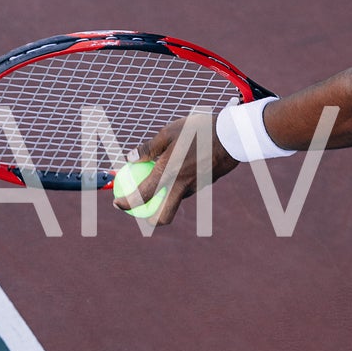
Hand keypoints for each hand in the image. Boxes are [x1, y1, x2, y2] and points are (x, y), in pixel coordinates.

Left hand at [114, 112, 239, 225]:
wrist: (233, 134)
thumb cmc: (199, 129)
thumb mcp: (169, 132)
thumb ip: (148, 148)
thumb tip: (130, 157)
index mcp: (168, 173)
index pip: (142, 196)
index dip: (126, 203)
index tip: (117, 204)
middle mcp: (182, 185)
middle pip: (164, 216)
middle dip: (152, 221)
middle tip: (142, 213)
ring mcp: (197, 187)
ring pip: (178, 200)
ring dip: (168, 198)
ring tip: (162, 182)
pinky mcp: (208, 183)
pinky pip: (190, 189)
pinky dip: (182, 185)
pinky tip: (181, 170)